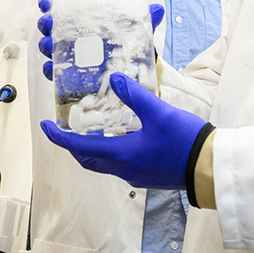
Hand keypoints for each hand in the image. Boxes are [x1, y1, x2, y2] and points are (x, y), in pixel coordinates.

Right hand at [37, 0, 164, 80]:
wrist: (134, 69)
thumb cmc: (129, 44)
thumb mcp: (137, 31)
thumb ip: (146, 20)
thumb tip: (158, 9)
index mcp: (87, 21)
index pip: (64, 8)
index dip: (52, 3)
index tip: (47, 0)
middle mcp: (75, 36)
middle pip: (52, 26)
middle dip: (46, 23)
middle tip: (48, 22)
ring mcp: (71, 55)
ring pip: (50, 47)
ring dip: (44, 44)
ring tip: (47, 44)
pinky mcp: (71, 75)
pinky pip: (56, 72)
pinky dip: (50, 70)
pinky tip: (50, 68)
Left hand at [40, 72, 205, 188]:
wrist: (209, 167)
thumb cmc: (184, 142)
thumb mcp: (159, 113)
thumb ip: (135, 96)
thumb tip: (115, 78)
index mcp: (122, 155)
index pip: (79, 147)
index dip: (59, 136)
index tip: (44, 125)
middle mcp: (124, 169)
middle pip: (88, 158)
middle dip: (73, 144)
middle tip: (65, 127)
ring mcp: (136, 174)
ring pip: (104, 161)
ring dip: (92, 146)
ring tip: (92, 125)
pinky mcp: (147, 174)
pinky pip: (120, 162)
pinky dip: (112, 148)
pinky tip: (123, 132)